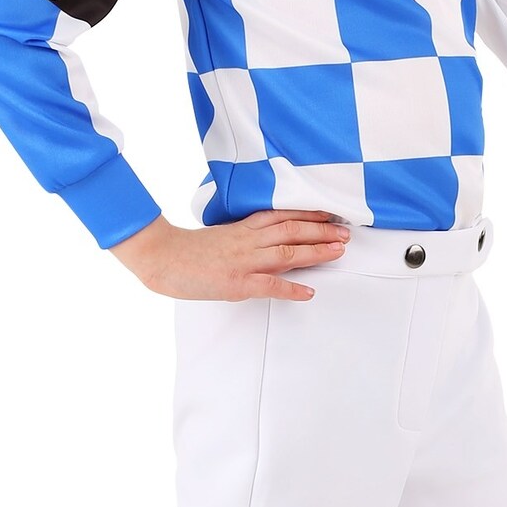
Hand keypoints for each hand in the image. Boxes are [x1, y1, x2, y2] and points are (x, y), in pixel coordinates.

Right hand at [110, 208, 351, 299]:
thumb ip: (241, 238)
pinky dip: (291, 288)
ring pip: (287, 251)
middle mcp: (248, 241)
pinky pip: (270, 284)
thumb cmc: (185, 250)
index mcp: (243, 228)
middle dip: (322, 230)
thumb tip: (260, 242)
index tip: (330, 213)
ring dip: (316, 251)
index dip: (309, 214)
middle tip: (346, 232)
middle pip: (292, 230)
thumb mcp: (218, 236)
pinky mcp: (237, 282)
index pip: (282, 216)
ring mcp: (244, 261)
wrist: (161, 256)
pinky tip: (309, 292)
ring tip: (338, 251)